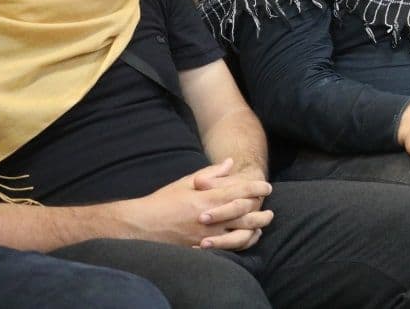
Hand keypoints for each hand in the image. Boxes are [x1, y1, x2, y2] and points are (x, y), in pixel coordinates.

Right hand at [126, 159, 273, 250]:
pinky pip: (228, 247)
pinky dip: (241, 242)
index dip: (257, 188)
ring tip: (262, 224)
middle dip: (261, 210)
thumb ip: (211, 173)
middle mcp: (210, 217)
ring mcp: (207, 234)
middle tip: (270, 209)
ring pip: (240, 233)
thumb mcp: (186, 182)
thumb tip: (230, 162)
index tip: (267, 186)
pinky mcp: (201, 247)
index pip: (240, 191)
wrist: (140, 225)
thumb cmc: (163, 201)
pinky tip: (247, 238)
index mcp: (207, 198)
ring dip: (255, 228)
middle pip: (245, 213)